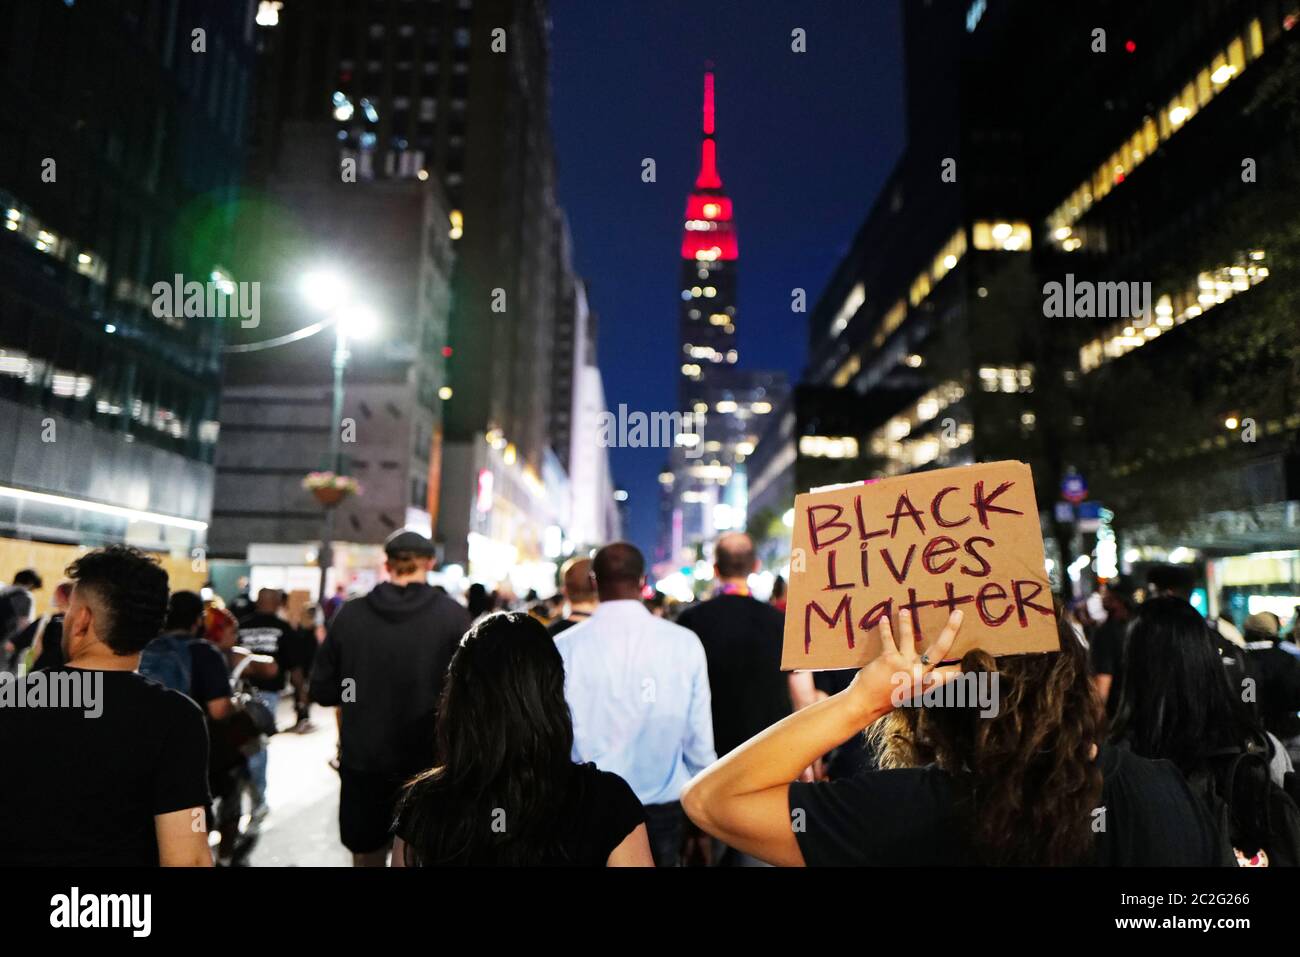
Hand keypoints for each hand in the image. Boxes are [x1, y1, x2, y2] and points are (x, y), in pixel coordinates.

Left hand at [845, 609, 963, 721]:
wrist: (865, 704)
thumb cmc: (887, 698)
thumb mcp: (910, 692)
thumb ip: (919, 679)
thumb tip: (926, 667)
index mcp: (928, 684)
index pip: (951, 673)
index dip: (963, 664)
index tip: (974, 653)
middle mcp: (920, 675)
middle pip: (941, 648)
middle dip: (951, 629)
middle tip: (959, 613)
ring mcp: (905, 666)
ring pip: (910, 638)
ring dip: (906, 622)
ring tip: (904, 610)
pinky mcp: (889, 659)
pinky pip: (889, 638)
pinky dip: (885, 628)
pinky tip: (884, 619)